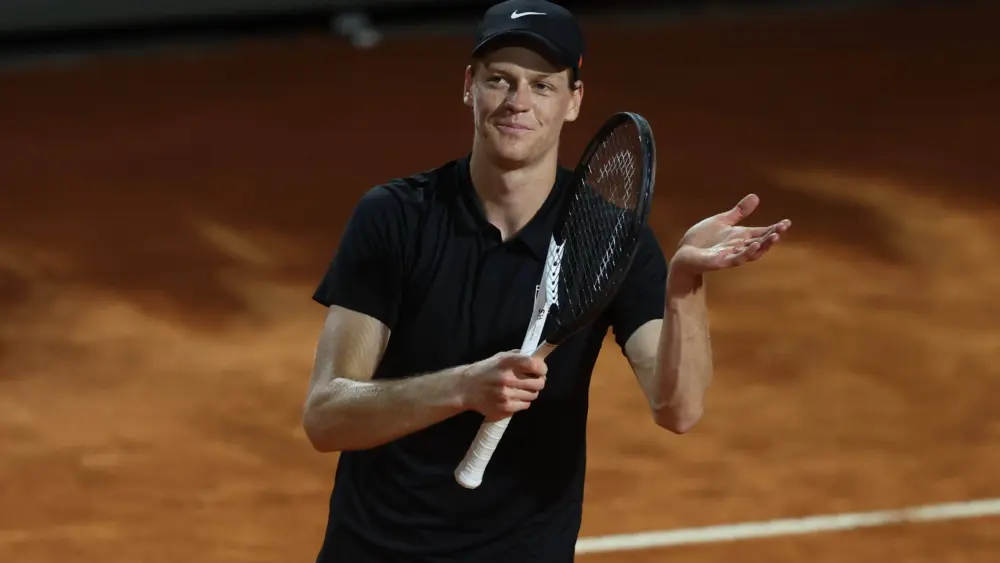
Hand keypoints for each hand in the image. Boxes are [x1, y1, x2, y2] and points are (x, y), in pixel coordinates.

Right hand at [458, 351, 547, 421]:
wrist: (466, 388)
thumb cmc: (485, 370)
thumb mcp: (500, 357)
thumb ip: (518, 357)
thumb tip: (538, 358)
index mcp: (508, 363)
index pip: (535, 365)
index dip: (542, 368)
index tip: (541, 370)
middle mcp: (508, 379)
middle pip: (539, 383)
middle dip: (539, 381)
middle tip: (533, 380)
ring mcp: (507, 395)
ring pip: (533, 395)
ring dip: (530, 392)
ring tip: (520, 389)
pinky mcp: (506, 408)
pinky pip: (525, 405)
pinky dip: (522, 401)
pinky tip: (513, 397)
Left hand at [670, 193, 790, 278]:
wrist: (684, 253)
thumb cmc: (702, 239)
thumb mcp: (722, 221)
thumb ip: (739, 212)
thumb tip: (756, 197)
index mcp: (740, 236)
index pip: (761, 232)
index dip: (774, 228)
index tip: (787, 222)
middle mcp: (739, 246)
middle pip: (760, 242)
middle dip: (772, 235)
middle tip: (783, 228)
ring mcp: (731, 255)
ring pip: (752, 252)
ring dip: (764, 245)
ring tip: (775, 236)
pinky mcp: (721, 262)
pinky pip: (737, 259)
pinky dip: (747, 253)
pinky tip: (755, 245)